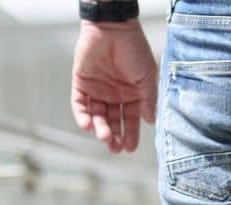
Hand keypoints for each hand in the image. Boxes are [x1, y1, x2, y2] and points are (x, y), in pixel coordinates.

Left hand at [71, 19, 157, 153]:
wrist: (113, 29)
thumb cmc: (134, 51)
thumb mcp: (147, 77)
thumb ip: (148, 100)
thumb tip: (150, 122)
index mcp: (131, 95)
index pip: (131, 119)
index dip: (131, 134)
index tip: (130, 148)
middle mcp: (114, 95)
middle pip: (113, 121)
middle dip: (115, 136)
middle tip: (116, 148)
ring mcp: (97, 90)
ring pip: (97, 116)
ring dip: (100, 128)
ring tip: (105, 136)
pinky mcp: (81, 84)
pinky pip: (80, 105)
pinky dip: (83, 116)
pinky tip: (88, 126)